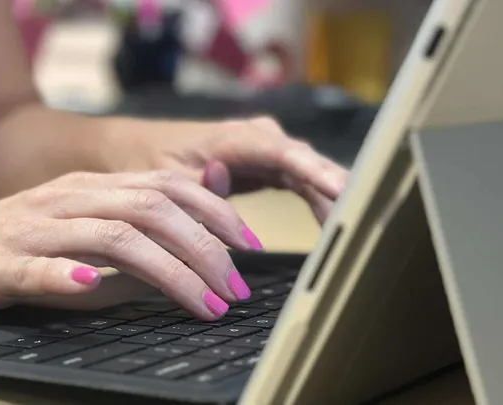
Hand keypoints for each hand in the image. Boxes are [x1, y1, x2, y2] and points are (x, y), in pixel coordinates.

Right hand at [0, 171, 260, 320]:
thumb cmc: (0, 249)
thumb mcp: (70, 239)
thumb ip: (121, 245)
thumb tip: (182, 264)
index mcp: (86, 189)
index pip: (165, 187)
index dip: (215, 212)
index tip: (250, 246)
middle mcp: (64, 199)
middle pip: (150, 208)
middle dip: (204, 247)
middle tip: (236, 287)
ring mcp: (29, 230)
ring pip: (109, 236)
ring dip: (165, 269)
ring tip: (202, 301)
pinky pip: (33, 267)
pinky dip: (64, 275)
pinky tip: (89, 287)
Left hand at [102, 117, 348, 222]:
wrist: (139, 149)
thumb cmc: (151, 160)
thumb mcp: (165, 178)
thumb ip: (195, 186)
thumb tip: (222, 180)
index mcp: (233, 138)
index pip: (284, 154)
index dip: (315, 172)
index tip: (343, 192)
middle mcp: (258, 138)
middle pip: (307, 164)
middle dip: (337, 191)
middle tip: (363, 223)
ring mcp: (267, 150)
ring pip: (311, 174)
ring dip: (333, 200)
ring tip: (358, 232)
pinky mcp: (269, 166)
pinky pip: (303, 183)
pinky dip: (319, 203)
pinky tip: (336, 226)